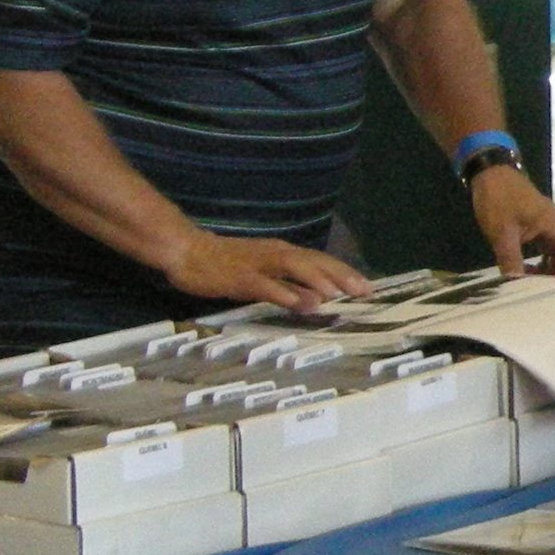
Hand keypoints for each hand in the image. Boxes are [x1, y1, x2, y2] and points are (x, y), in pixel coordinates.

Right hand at [163, 229, 369, 313]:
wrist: (187, 251)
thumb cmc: (226, 265)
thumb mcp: (264, 276)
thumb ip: (289, 287)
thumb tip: (317, 300)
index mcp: (282, 253)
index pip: (320, 261)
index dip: (344, 273)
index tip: (367, 287)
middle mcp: (275, 254)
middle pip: (313, 262)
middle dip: (340, 276)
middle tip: (363, 292)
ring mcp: (257, 264)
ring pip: (292, 268)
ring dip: (315, 280)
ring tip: (336, 295)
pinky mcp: (238, 276)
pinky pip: (263, 284)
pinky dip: (282, 292)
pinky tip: (297, 303)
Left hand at [470, 162, 554, 277]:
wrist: (489, 172)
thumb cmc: (499, 198)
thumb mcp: (502, 232)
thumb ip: (511, 260)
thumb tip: (515, 287)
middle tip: (545, 294)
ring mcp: (547, 227)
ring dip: (550, 271)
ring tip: (534, 286)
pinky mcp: (537, 228)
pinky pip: (547, 250)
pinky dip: (540, 263)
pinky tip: (526, 272)